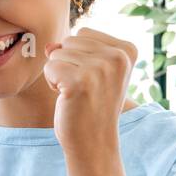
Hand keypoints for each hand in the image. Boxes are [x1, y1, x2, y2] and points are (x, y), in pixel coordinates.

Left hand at [42, 28, 136, 156]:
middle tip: (84, 89)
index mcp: (127, 50)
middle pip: (69, 40)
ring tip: (77, 94)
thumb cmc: (91, 105)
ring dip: (59, 75)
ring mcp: (100, 68)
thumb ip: (73, 50)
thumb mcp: (92, 71)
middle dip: (68, 64)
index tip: (93, 79)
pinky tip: (68, 99)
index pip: (84, 33)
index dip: (79, 56)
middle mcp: (117, 56)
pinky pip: (49, 67)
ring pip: (57, 53)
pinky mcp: (79, 81)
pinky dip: (52, 84)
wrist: (94, 142)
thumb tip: (50, 46)